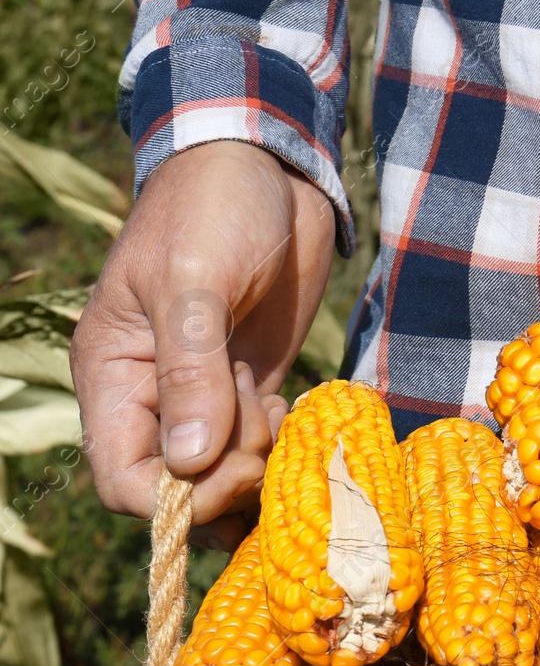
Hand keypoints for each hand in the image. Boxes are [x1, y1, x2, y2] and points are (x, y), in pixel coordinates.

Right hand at [71, 141, 334, 547]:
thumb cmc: (214, 207)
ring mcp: (207, 402)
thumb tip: (189, 462)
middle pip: (182, 493)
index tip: (236, 461)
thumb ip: (192, 370)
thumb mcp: (196, 280)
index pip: (126, 482)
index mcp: (114, 377)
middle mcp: (153, 401)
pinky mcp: (253, 395)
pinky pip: (263, 455)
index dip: (181, 496)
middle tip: (266, 421)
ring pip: (227, 482)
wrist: (266, 169)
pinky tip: (299, 413)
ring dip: (263, 468)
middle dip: (231, 480)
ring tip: (279, 407)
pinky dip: (286, 455)